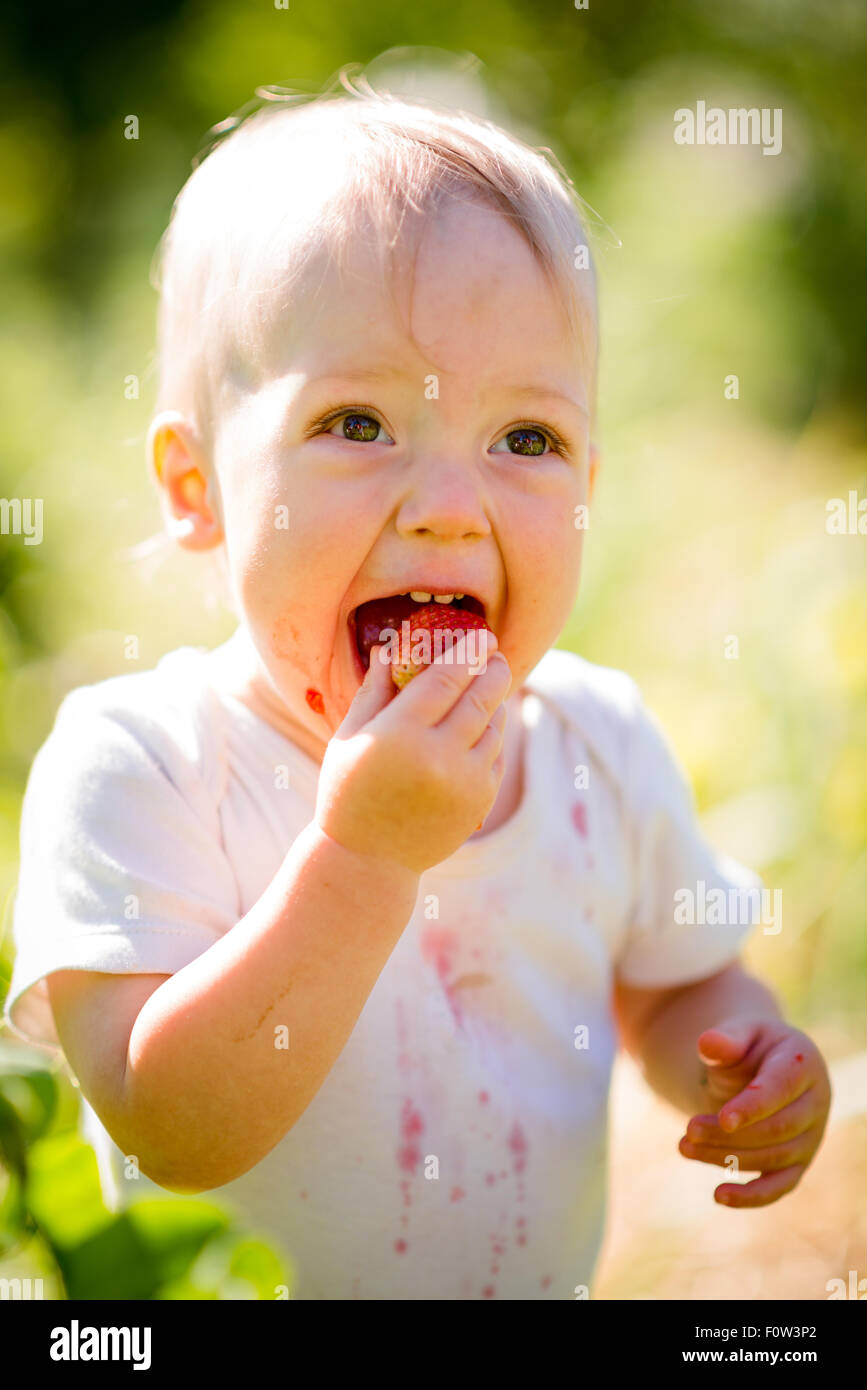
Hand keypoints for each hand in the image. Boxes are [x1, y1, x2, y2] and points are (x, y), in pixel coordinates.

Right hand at [314, 632, 510, 875]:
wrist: (368, 860)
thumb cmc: (349, 791)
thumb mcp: (350, 737)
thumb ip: (374, 690)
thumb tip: (390, 647)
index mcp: (400, 734)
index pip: (446, 677)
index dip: (467, 650)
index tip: (480, 634)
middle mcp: (438, 756)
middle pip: (481, 696)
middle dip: (492, 668)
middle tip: (494, 652)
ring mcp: (465, 781)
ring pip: (495, 725)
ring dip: (497, 699)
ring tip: (491, 683)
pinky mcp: (480, 800)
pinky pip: (497, 754)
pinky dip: (495, 733)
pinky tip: (487, 721)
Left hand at [678, 1018, 831, 1207]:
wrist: (760, 1068)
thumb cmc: (749, 1047)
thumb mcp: (739, 1032)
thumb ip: (726, 1039)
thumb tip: (707, 1044)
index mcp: (803, 1064)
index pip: (781, 1089)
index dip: (754, 1106)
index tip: (723, 1119)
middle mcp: (815, 1103)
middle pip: (776, 1129)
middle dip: (730, 1134)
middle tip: (688, 1130)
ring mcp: (809, 1137)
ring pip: (772, 1158)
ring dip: (726, 1158)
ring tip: (684, 1147)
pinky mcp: (797, 1163)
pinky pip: (779, 1186)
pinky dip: (752, 1196)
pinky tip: (719, 1195)